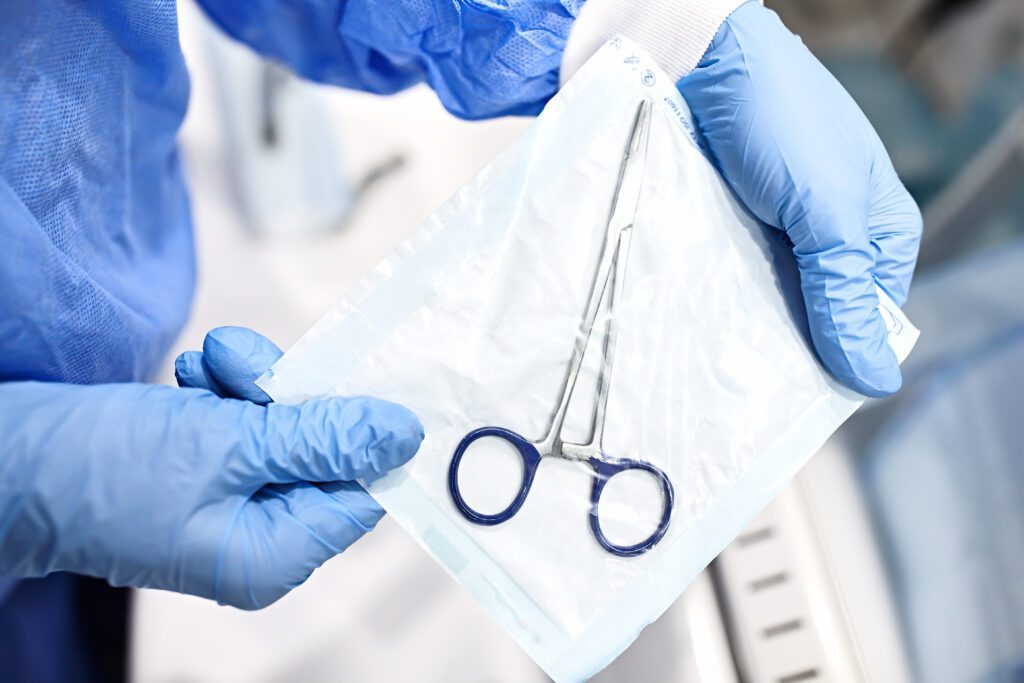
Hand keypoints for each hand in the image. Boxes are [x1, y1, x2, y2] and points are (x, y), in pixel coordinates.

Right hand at [0, 327, 422, 608]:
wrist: (10, 459)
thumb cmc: (107, 468)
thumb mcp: (228, 445)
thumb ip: (322, 438)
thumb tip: (403, 435)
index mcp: (276, 553)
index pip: (360, 493)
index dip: (364, 434)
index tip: (360, 375)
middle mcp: (262, 538)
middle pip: (322, 453)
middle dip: (290, 397)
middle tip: (246, 365)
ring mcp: (232, 504)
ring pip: (282, 428)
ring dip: (252, 385)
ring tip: (208, 364)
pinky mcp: (208, 472)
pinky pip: (244, 426)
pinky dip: (226, 395)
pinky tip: (193, 377)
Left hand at [677, 2, 921, 396]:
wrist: (698, 58)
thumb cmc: (779, 124)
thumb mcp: (825, 213)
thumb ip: (843, 295)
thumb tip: (875, 383)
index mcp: (876, 234)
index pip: (868, 321)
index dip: (838, 359)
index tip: (795, 397)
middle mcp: (828, 237)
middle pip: (814, 315)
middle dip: (783, 347)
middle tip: (742, 386)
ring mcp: (775, 231)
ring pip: (766, 300)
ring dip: (741, 325)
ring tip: (710, 363)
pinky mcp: (727, 223)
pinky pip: (726, 276)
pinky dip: (711, 298)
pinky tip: (690, 324)